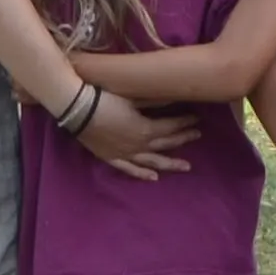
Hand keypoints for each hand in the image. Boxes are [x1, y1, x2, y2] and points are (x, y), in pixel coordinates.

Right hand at [73, 89, 193, 178]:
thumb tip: (174, 97)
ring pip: (152, 162)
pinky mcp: (111, 158)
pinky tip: (153, 178)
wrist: (77, 110)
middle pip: (166, 144)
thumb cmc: (105, 99)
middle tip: (198, 135)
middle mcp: (139, 145)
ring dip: (170, 163)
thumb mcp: (133, 97)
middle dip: (183, 138)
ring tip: (186, 166)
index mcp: (146, 129)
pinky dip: (142, 174)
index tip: (197, 118)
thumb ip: (154, 100)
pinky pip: (129, 170)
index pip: (171, 126)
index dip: (185, 122)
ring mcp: (126, 154)